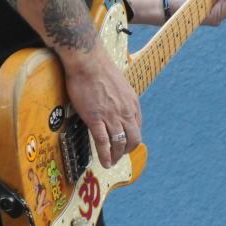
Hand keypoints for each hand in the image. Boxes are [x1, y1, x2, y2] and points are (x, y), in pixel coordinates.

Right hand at [62, 44, 141, 168]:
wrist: (88, 62)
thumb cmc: (99, 69)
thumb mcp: (119, 84)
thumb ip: (121, 97)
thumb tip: (116, 102)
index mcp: (132, 103)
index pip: (137, 127)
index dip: (131, 138)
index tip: (125, 143)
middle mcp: (125, 112)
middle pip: (133, 139)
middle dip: (126, 150)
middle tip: (119, 156)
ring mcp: (111, 116)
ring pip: (119, 143)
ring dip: (116, 156)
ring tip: (111, 163)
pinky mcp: (96, 118)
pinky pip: (103, 142)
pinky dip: (105, 155)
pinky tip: (104, 163)